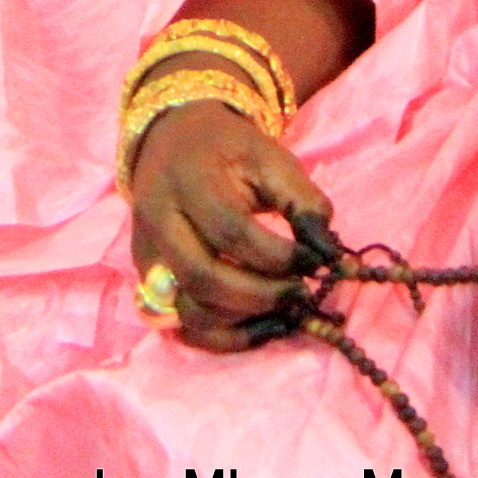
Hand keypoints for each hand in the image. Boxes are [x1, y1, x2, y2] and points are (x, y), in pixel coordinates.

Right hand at [126, 73, 331, 352]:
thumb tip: (330, 256)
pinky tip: (261, 326)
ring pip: (188, 309)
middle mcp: (157, 219)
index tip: (316, 261)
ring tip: (284, 312)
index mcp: (188, 180)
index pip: (230, 232)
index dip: (278, 256)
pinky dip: (223, 337)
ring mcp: (147, 253)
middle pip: (202, 277)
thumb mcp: (272, 159)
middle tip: (300, 293)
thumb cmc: (230, 152)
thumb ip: (304, 202)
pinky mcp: (147, 279)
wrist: (174, 140)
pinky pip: (182, 324)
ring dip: (244, 322)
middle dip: (261, 296)